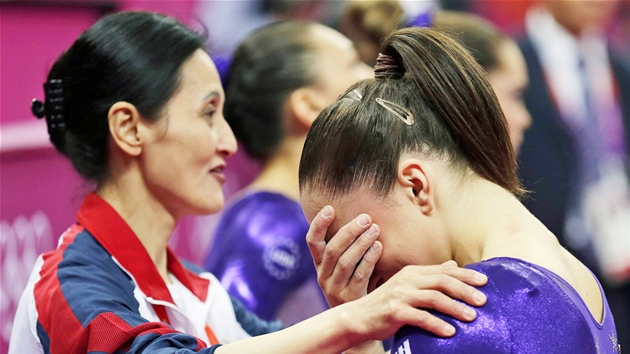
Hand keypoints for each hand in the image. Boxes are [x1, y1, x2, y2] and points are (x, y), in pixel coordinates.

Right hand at [307, 205, 487, 336]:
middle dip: (465, 290)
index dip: (465, 276)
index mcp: (413, 272)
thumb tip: (453, 265)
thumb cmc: (386, 303)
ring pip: (434, 298)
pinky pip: (420, 318)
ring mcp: (400, 295)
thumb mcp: (408, 285)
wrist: (358, 317)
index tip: (485, 281)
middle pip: (442, 282)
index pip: (444, 271)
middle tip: (483, 300)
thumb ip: (430, 277)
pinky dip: (437, 324)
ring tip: (472, 317)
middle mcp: (407, 280)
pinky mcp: (394, 312)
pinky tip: (450, 332)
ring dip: (455, 308)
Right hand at [307, 205, 381, 307]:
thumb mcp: (343, 264)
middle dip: (349, 231)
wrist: (357, 318)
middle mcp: (323, 275)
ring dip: (361, 242)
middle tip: (365, 218)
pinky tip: (379, 246)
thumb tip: (360, 215)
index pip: (312, 242)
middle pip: (333, 249)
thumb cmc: (353, 281)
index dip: (318, 224)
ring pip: (346, 261)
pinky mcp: (350, 297)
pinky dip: (370, 258)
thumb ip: (346, 245)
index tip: (329, 208)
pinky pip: (360, 274)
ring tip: (375, 229)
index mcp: (319, 264)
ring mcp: (335, 288)